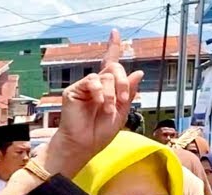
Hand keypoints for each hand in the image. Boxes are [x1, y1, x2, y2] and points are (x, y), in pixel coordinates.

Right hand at [48, 31, 143, 176]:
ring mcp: (84, 88)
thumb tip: (137, 72)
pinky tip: (98, 103)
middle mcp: (95, 85)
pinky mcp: (73, 91)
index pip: (110, 63)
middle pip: (114, 68)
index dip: (112, 47)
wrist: (83, 145)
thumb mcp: (122, 112)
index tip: (114, 33)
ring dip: (112, 93)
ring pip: (106, 76)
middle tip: (123, 99)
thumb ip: (128, 92)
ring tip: (108, 108)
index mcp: (107, 89)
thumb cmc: (99, 133)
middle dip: (123, 82)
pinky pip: (91, 81)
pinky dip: (99, 92)